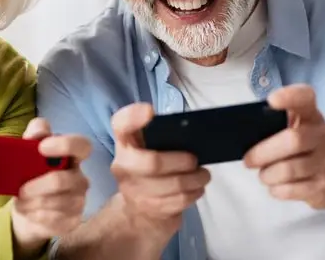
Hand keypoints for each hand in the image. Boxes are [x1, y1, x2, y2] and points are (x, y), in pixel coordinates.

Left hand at [10, 118, 91, 254]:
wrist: (26, 207)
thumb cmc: (29, 175)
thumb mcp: (26, 151)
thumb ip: (34, 135)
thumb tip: (39, 131)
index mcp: (71, 157)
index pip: (82, 145)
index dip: (65, 145)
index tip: (41, 148)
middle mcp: (79, 178)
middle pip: (63, 180)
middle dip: (38, 185)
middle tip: (21, 189)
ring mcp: (78, 201)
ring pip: (57, 203)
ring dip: (33, 202)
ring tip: (21, 201)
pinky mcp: (72, 220)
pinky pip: (54, 219)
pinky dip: (36, 215)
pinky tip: (29, 212)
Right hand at [109, 103, 209, 234]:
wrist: (136, 211)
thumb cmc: (148, 170)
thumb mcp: (148, 149)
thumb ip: (161, 136)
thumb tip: (191, 130)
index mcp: (125, 144)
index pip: (120, 126)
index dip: (133, 117)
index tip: (150, 111)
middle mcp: (123, 166)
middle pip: (153, 163)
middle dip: (181, 161)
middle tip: (194, 160)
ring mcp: (135, 191)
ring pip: (173, 185)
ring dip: (195, 179)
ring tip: (203, 175)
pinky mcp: (151, 210)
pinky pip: (180, 200)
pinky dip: (195, 193)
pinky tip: (197, 188)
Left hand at [243, 84, 324, 209]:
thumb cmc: (309, 150)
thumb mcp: (302, 130)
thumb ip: (278, 125)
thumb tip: (244, 135)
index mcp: (313, 117)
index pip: (306, 98)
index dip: (290, 96)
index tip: (272, 101)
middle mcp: (324, 137)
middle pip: (293, 140)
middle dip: (263, 153)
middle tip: (248, 161)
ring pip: (288, 170)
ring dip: (267, 175)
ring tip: (264, 175)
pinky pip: (291, 190)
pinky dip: (276, 189)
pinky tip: (277, 186)